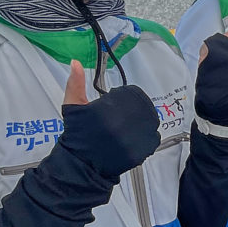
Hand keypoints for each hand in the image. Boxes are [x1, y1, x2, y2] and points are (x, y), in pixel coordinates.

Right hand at [59, 60, 160, 180]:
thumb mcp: (73, 106)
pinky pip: (154, 136)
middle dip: (130, 110)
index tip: (110, 109)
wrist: (83, 164)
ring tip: (124, 130)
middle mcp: (126, 120)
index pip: (129, 93)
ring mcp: (138, 135)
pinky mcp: (145, 148)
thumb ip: (75, 83)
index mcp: (110, 107)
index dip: (120, 99)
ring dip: (141, 121)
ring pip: (150, 118)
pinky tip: (131, 140)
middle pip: (141, 105)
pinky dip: (146, 136)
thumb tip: (76, 62)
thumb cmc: (77, 133)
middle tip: (117, 121)